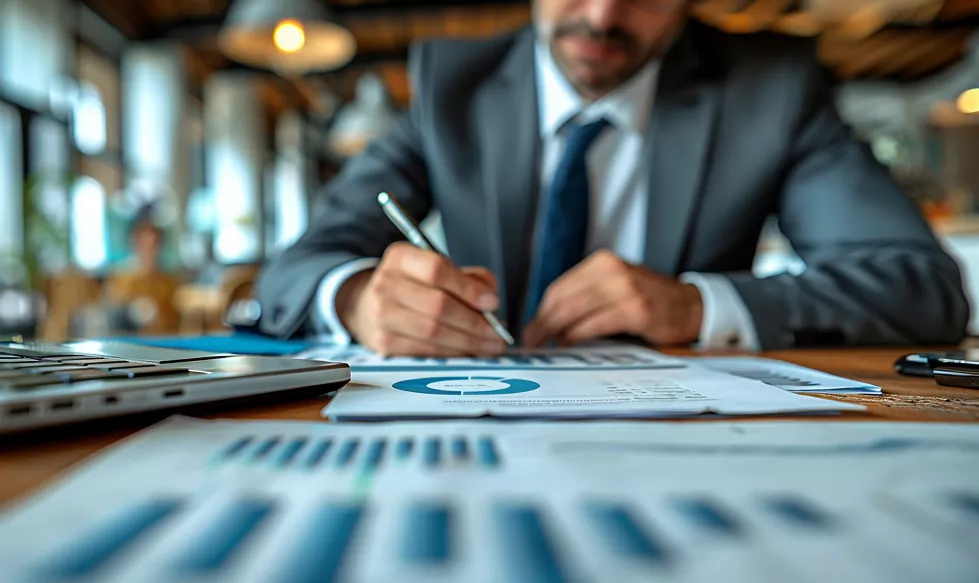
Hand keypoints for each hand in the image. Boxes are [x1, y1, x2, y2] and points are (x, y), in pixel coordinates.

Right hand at [336, 242, 506, 356]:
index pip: (436, 270)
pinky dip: (452, 354)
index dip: (468, 289)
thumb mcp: (435, 268)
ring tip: (489, 345)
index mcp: (401, 257)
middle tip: (497, 333)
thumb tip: (490, 299)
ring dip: (468, 343)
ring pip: (433, 333)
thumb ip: (468, 277)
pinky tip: (468, 352)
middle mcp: (385, 284)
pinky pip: (426, 351)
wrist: (368, 305)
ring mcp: (381, 315)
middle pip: (437, 306)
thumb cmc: (412, 286)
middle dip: (475, 323)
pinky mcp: (383, 342)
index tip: (492, 303)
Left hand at [523, 250, 702, 346]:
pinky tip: (569, 341)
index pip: (559, 287)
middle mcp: (612, 271)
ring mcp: (625, 289)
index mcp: (602, 262)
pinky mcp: (636, 310)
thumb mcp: (614, 286)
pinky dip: (577, 334)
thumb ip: (585, 297)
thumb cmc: (648, 299)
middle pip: (562, 299)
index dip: (540, 310)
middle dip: (542, 322)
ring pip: (574, 311)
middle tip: (531, 340)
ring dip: (555, 330)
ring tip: (546, 343)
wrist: (690, 305)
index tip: (530, 327)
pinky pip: (595, 324)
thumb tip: (547, 319)